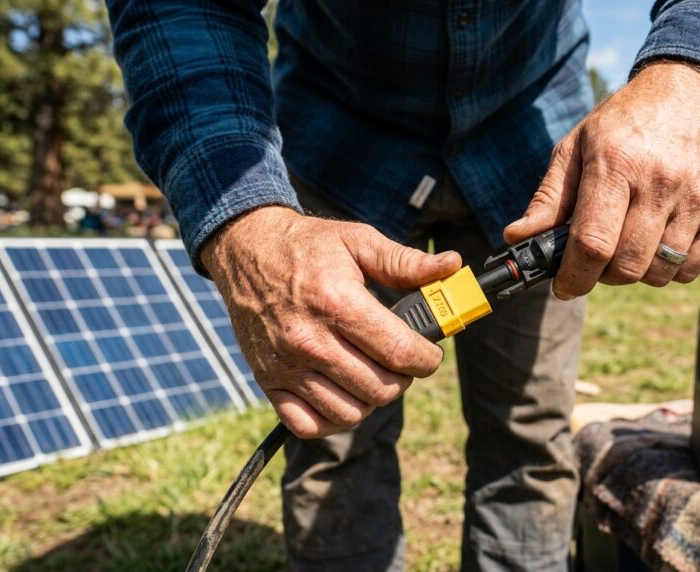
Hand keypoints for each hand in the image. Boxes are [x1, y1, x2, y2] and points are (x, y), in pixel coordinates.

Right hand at [201, 206, 461, 437]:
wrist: (246, 249)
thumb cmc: (309, 246)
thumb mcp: (359, 242)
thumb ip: (406, 262)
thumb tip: (453, 267)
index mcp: (337, 302)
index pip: (399, 352)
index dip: (427, 358)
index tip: (429, 352)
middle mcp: (309, 339)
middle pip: (380, 388)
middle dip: (403, 378)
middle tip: (400, 359)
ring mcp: (286, 365)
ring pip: (350, 413)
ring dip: (372, 398)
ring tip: (374, 373)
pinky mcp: (268, 381)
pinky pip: (309, 424)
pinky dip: (333, 419)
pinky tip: (344, 392)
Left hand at [504, 60, 699, 297]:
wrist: (692, 92)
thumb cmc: (625, 122)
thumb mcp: (577, 147)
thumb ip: (549, 198)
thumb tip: (517, 238)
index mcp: (617, 163)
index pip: (593, 242)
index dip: (574, 276)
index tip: (564, 286)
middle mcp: (660, 181)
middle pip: (627, 265)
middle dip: (602, 275)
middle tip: (595, 258)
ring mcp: (695, 197)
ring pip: (659, 272)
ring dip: (636, 273)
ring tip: (626, 245)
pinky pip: (690, 268)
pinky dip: (669, 269)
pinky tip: (656, 244)